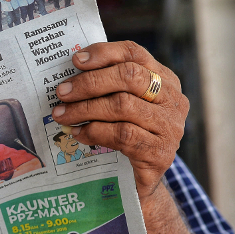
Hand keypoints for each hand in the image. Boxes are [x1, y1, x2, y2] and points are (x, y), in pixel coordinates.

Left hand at [52, 42, 188, 199]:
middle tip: (62, 92)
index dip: (105, 53)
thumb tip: (70, 69)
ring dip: (85, 109)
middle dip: (89, 83)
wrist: (137, 180)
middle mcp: (172, 99)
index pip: (135, 54)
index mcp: (163, 79)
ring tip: (62, 114)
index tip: (75, 60)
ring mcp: (170, 127)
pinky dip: (94, 132)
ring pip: (122, 105)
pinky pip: (122, 134)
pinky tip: (78, 133)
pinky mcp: (160, 153)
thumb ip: (105, 85)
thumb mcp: (119, 105)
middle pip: (129, 77)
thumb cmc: (125, 134)